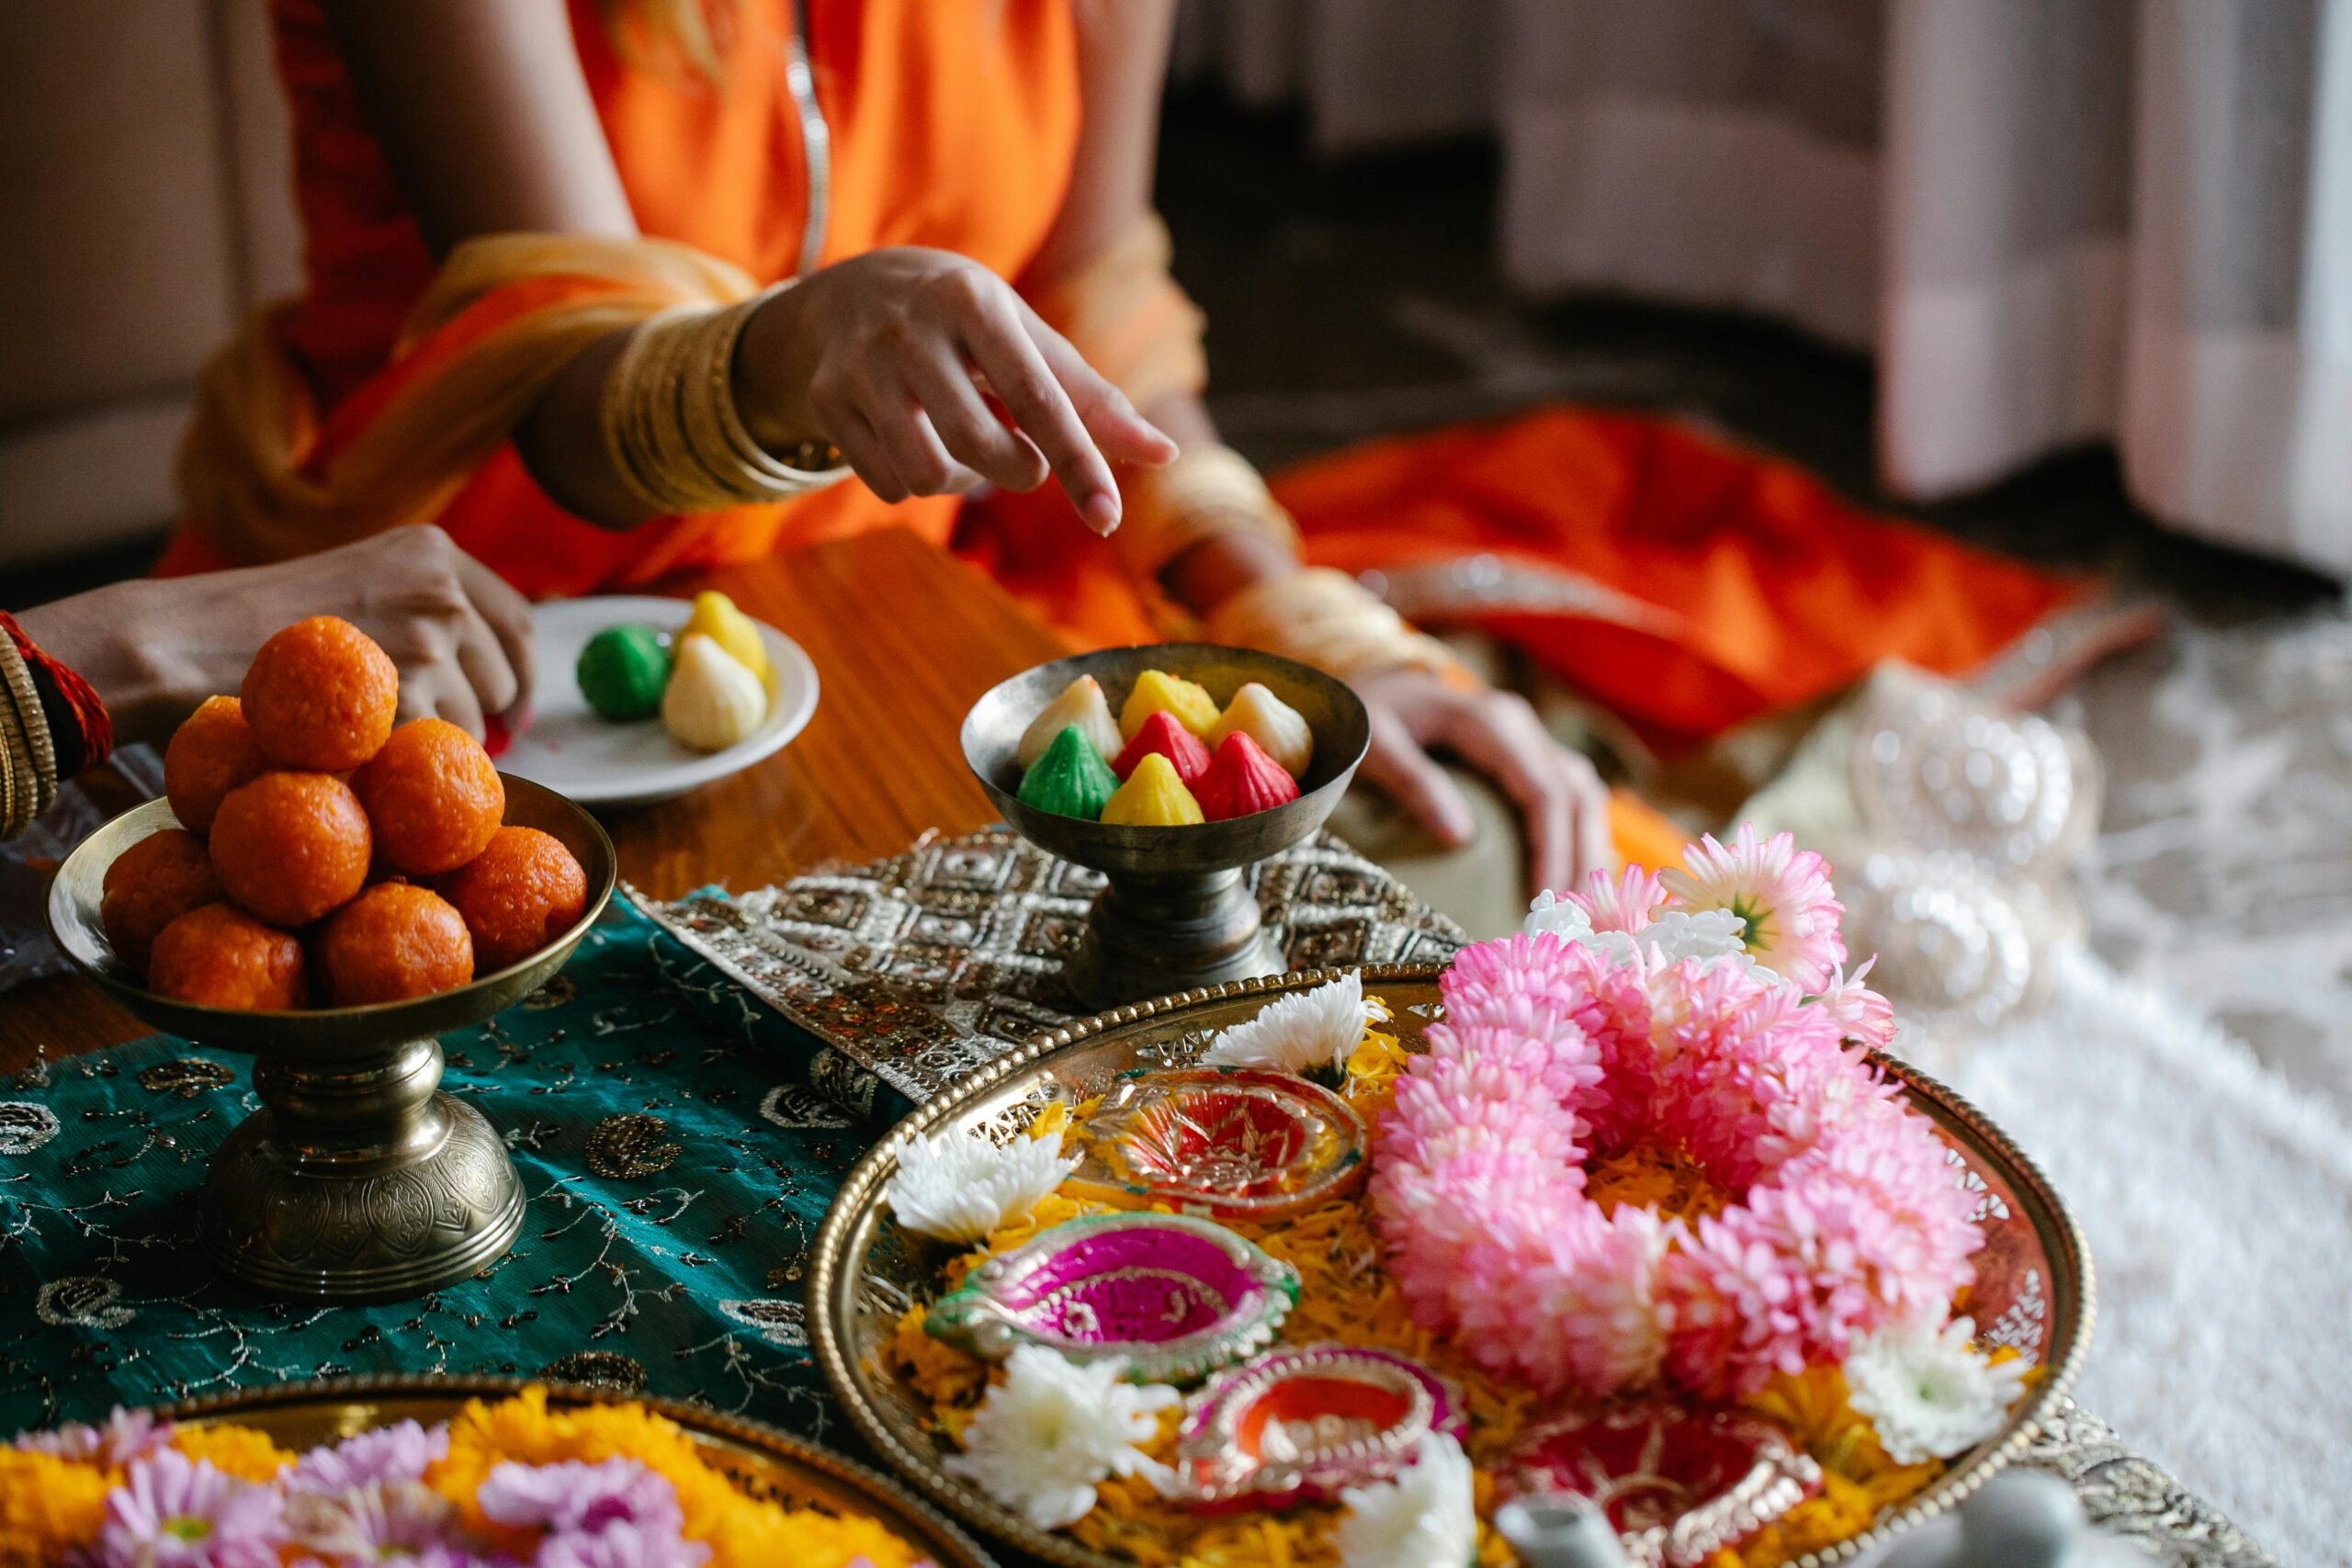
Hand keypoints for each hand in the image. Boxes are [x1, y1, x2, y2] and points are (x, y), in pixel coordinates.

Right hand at [18, 526, 534, 746]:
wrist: (191, 638)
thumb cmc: (265, 620)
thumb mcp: (361, 582)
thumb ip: (425, 607)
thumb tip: (498, 673)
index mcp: (436, 552)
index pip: (517, 621)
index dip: (520, 673)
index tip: (513, 710)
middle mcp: (443, 588)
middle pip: (502, 677)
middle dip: (473, 715)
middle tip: (415, 729)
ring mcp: (430, 639)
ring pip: (470, 721)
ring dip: (428, 740)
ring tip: (360, 724)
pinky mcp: (411, 693)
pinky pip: (433, 750)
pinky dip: (400, 761)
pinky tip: (353, 745)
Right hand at [735, 247, 1177, 531]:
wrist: (850, 291)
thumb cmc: (967, 323)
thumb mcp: (1028, 340)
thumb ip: (1092, 399)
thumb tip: (1166, 454)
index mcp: (976, 304)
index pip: (1039, 398)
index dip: (1077, 463)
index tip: (1108, 519)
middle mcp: (911, 330)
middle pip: (983, 449)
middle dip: (1016, 469)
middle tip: (1018, 451)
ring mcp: (861, 366)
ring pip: (927, 476)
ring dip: (960, 480)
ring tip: (959, 443)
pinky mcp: (826, 400)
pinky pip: (888, 484)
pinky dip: (913, 480)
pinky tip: (912, 440)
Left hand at [1351, 668, 1611, 898]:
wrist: (1367, 690)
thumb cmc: (1365, 720)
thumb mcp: (1374, 745)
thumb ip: (1413, 782)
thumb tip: (1460, 836)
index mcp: (1490, 723)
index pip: (1544, 791)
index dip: (1553, 849)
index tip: (1545, 900)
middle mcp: (1520, 725)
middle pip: (1577, 793)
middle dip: (1582, 858)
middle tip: (1575, 920)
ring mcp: (1527, 738)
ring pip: (1583, 792)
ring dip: (1589, 849)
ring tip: (1581, 908)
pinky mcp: (1525, 754)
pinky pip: (1569, 793)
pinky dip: (1579, 835)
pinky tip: (1575, 878)